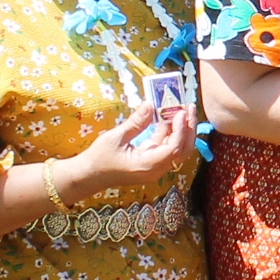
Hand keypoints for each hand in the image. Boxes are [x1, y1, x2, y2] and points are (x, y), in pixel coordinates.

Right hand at [49, 103, 194, 204]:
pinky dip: (169, 133)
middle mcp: (156, 169)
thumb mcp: (116, 137)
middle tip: (189, 107)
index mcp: (148, 165)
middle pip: (182, 150)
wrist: (89, 175)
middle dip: (188, 129)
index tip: (181, 112)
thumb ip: (136, 122)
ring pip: (176, 149)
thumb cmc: (100, 158)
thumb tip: (151, 104)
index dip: (180, 130)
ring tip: (182, 109)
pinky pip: (166, 147)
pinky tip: (167, 117)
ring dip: (181, 130)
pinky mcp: (151, 162)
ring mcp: (155, 167)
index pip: (173, 148)